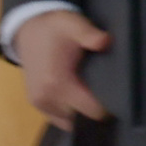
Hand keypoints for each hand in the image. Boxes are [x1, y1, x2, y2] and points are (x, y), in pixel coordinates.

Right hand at [13, 8, 114, 125]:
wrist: (27, 30)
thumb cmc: (54, 28)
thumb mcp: (73, 24)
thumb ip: (89, 34)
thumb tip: (105, 41)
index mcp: (57, 83)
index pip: (93, 111)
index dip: (109, 106)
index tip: (117, 95)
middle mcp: (46, 98)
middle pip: (84, 118)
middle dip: (95, 109)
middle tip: (104, 91)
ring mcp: (40, 103)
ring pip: (71, 121)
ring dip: (82, 112)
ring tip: (90, 95)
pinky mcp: (36, 103)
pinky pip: (59, 119)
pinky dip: (70, 114)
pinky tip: (76, 99)